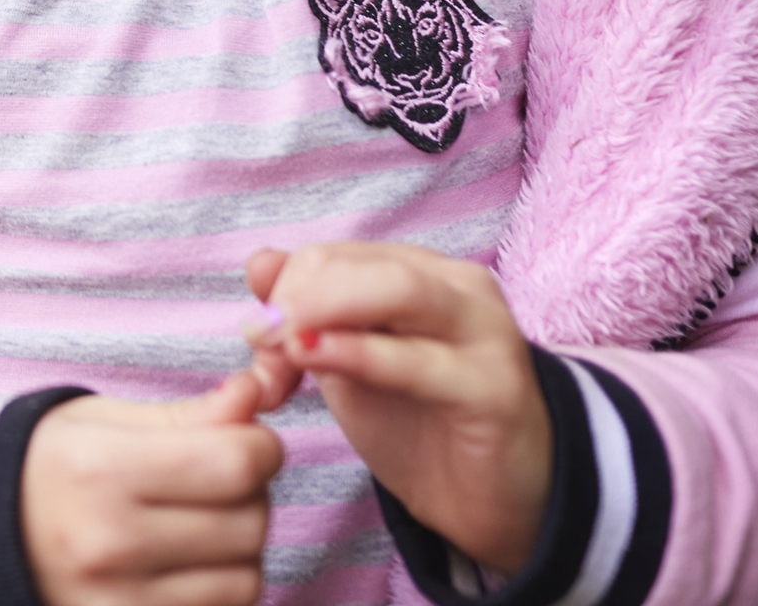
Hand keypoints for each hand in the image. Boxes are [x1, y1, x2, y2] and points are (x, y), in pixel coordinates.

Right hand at [21, 370, 282, 605]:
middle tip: (215, 480)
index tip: (244, 439)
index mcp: (99, 470)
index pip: (235, 463)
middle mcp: (108, 542)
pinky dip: (218, 587)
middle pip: (249, 523)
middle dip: (251, 494)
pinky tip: (186, 563)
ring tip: (198, 525)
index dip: (259, 444)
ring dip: (239, 550)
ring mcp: (117, 600)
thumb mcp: (103, 421)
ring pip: (245, 579)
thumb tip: (258, 390)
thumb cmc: (51, 466)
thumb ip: (188, 414)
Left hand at [242, 244, 548, 573]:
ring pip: (394, 290)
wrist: (499, 501)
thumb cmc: (421, 424)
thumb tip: (260, 263)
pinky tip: (315, 358)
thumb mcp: (350, 365)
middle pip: (351, 263)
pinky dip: (359, 352)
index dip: (279, 295)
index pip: (328, 256)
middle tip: (261, 347)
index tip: (258, 348)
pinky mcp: (495, 389)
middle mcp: (457, 288)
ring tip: (281, 348)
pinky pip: (418, 360)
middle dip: (292, 301)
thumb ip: (309, 314)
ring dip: (319, 313)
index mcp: (419, 272)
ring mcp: (483, 333)